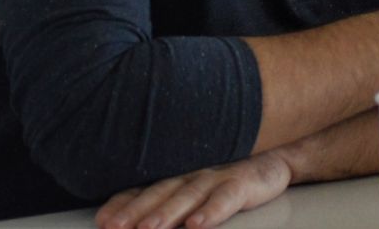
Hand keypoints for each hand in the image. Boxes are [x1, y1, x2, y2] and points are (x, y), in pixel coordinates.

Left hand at [94, 151, 291, 228]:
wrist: (276, 157)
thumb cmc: (229, 175)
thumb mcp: (195, 186)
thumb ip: (165, 200)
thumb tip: (124, 219)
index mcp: (176, 176)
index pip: (143, 189)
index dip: (121, 204)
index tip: (102, 221)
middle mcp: (192, 174)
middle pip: (159, 193)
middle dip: (135, 212)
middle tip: (115, 228)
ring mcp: (217, 177)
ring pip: (188, 196)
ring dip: (167, 213)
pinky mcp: (242, 184)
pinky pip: (225, 198)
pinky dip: (212, 211)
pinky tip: (198, 224)